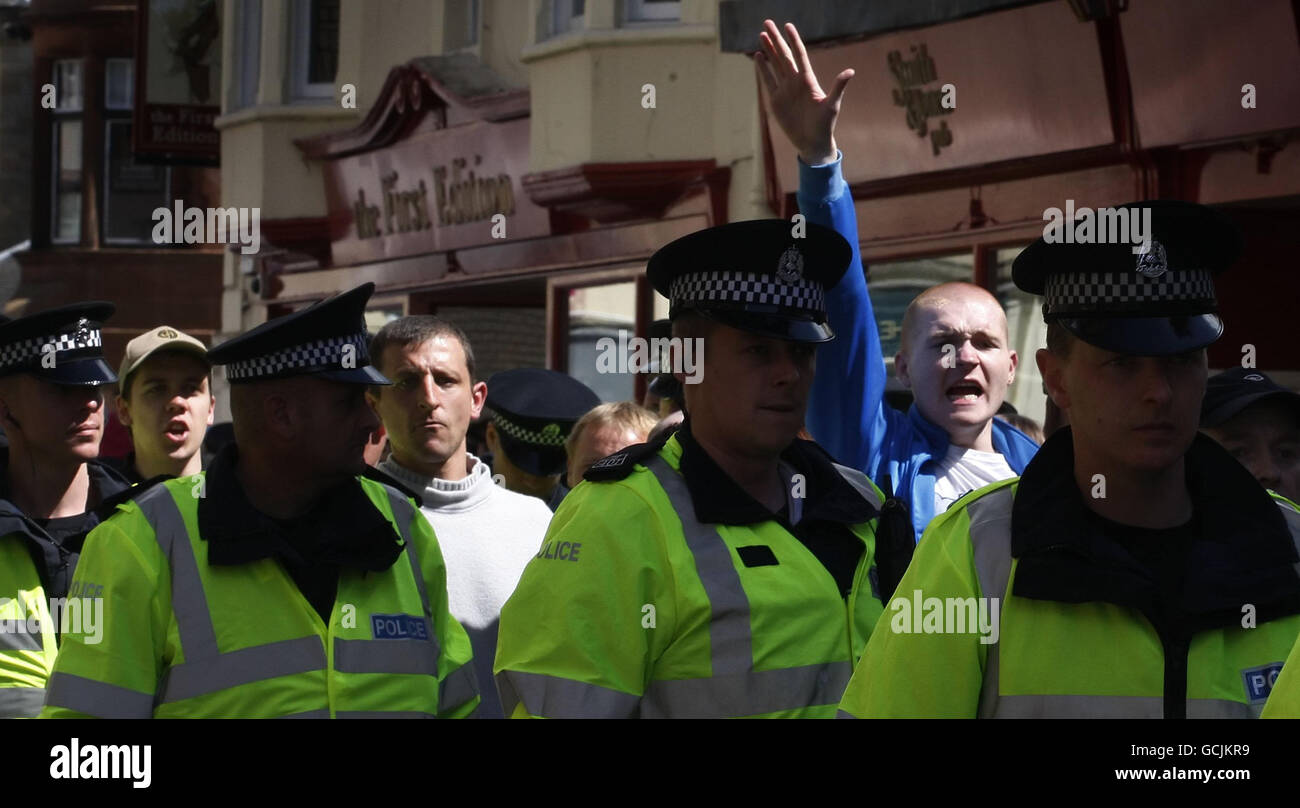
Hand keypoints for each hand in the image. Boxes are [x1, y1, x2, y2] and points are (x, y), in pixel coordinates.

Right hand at [756, 19, 853, 166]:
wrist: (812, 142)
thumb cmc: (825, 125)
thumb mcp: (832, 105)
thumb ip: (838, 87)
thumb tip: (850, 72)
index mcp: (808, 80)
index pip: (799, 55)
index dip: (793, 40)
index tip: (787, 25)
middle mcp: (795, 81)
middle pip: (784, 55)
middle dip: (776, 39)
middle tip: (767, 22)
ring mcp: (785, 90)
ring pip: (775, 64)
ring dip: (768, 50)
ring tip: (762, 35)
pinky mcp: (776, 100)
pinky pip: (768, 80)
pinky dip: (763, 68)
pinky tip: (759, 56)